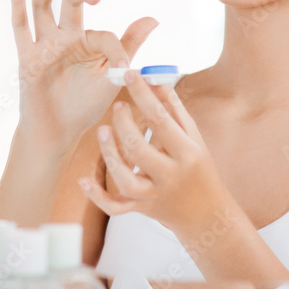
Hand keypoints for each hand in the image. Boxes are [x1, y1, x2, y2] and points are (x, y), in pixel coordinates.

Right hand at [10, 0, 158, 149]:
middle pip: (71, 3)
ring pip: (43, 6)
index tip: (124, 69)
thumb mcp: (112, 76)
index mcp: (88, 42)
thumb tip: (154, 18)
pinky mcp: (27, 57)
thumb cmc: (85, 105)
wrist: (58, 132)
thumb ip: (128, 45)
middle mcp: (66, 38)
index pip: (103, 34)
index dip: (117, 50)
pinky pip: (20, 26)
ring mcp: (45, 45)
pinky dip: (16, 1)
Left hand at [78, 70, 230, 235]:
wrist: (205, 214)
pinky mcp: (141, 209)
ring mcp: (154, 195)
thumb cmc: (198, 168)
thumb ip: (174, 109)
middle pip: (140, 151)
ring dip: (110, 154)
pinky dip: (98, 196)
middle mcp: (170, 176)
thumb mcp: (193, 137)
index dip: (143, 95)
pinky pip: (115, 207)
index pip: (161, 121)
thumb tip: (155, 80)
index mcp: (188, 154)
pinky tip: (83, 180)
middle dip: (124, 126)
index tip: (129, 74)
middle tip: (118, 106)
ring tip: (103, 130)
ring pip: (125, 180)